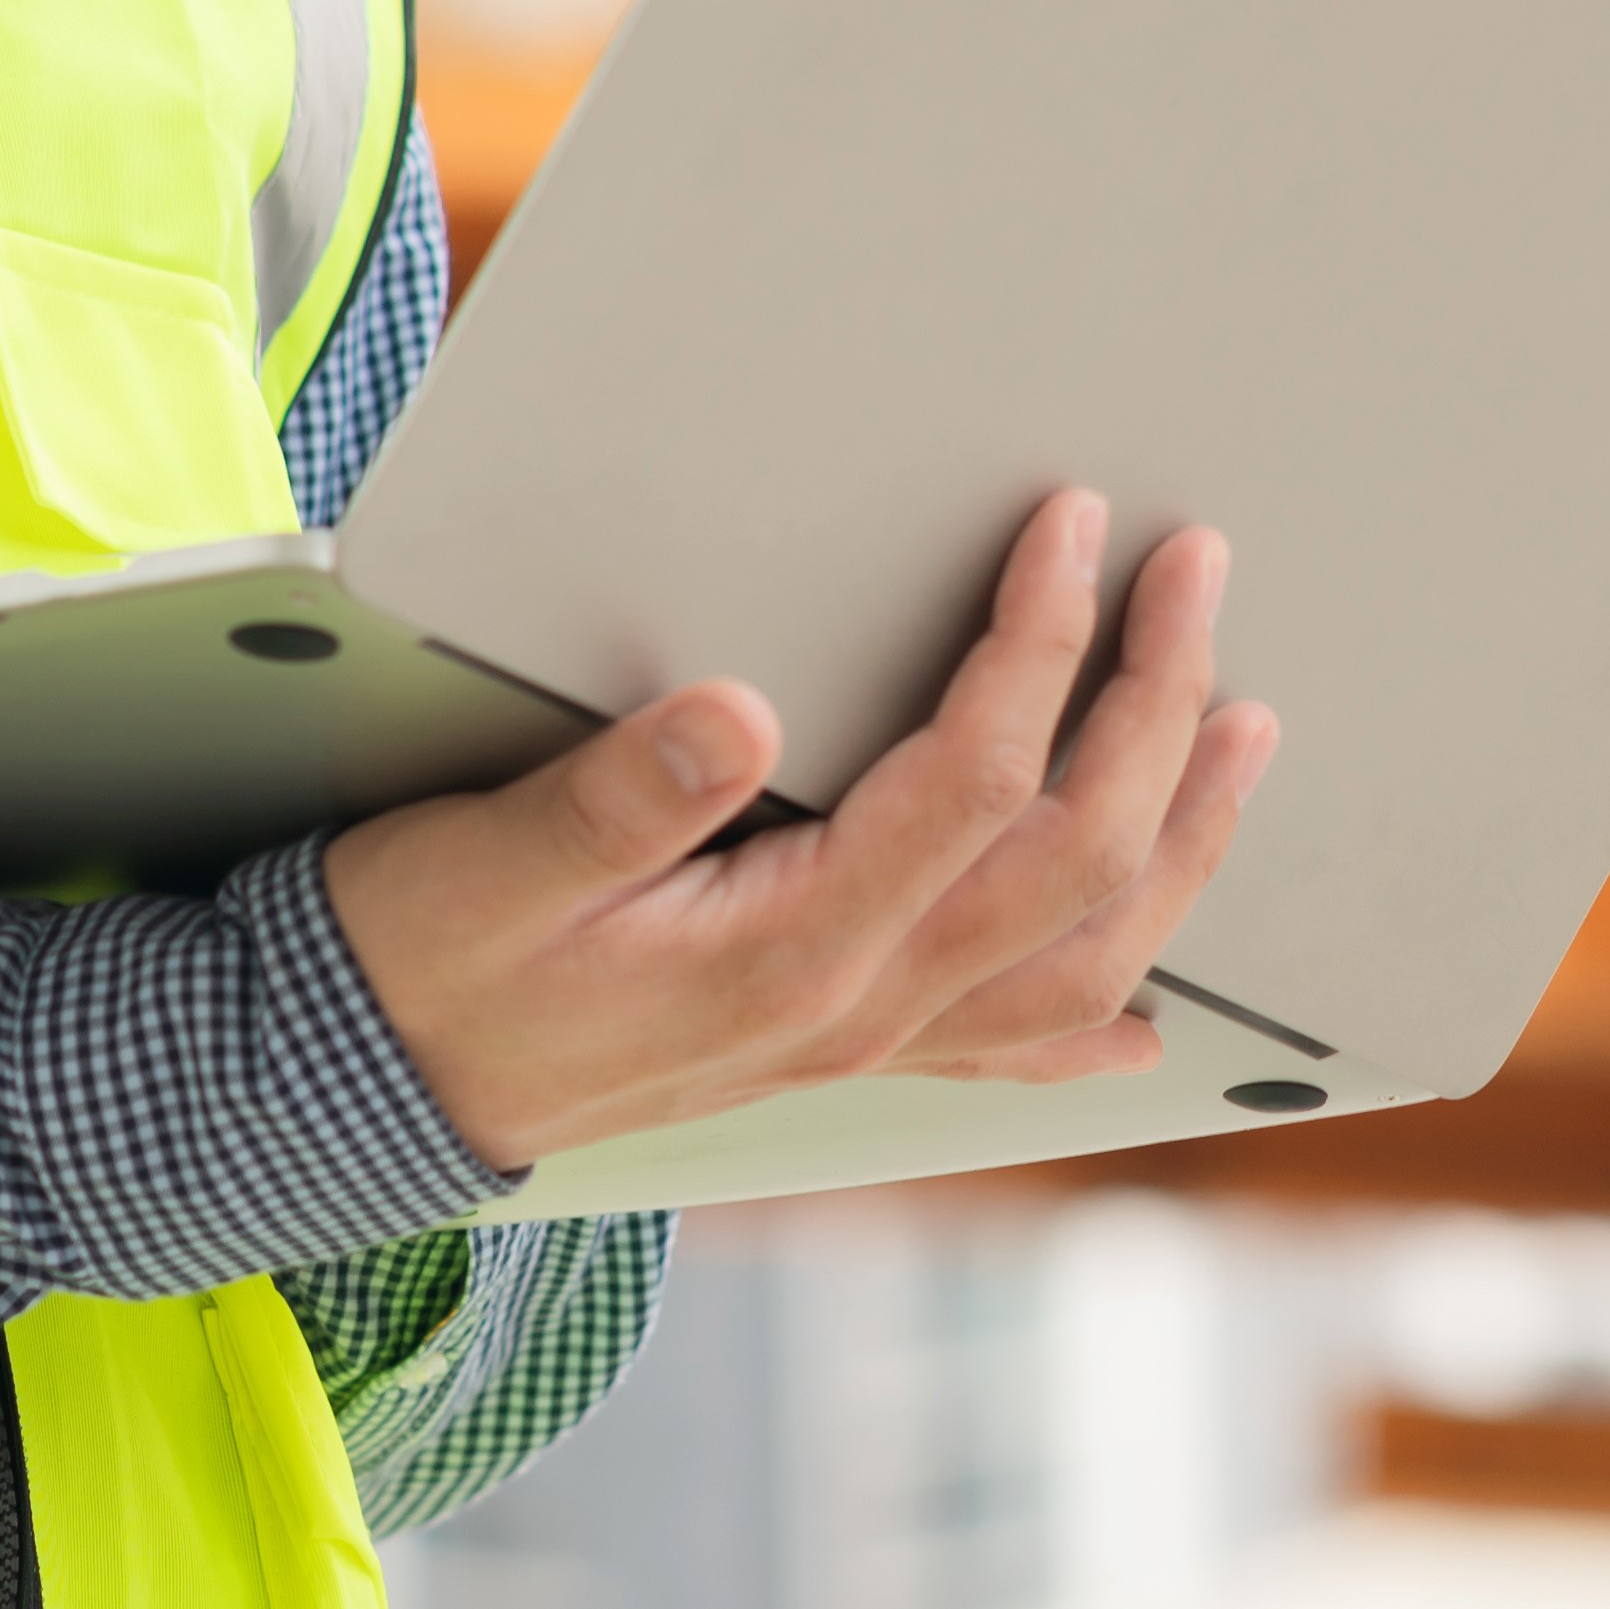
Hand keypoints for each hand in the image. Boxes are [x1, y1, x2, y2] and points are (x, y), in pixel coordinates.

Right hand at [319, 489, 1275, 1169]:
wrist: (370, 1083)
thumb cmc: (426, 955)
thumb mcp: (491, 858)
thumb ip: (619, 796)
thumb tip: (741, 711)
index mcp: (787, 950)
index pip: (972, 782)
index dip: (1039, 645)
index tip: (1072, 526)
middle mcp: (856, 1007)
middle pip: (1071, 862)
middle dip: (1152, 706)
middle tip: (1194, 575)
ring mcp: (861, 1040)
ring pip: (1084, 956)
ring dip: (1180, 839)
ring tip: (1238, 729)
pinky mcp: (839, 1047)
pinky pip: (1017, 1044)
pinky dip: (1109, 1008)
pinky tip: (1160, 1000)